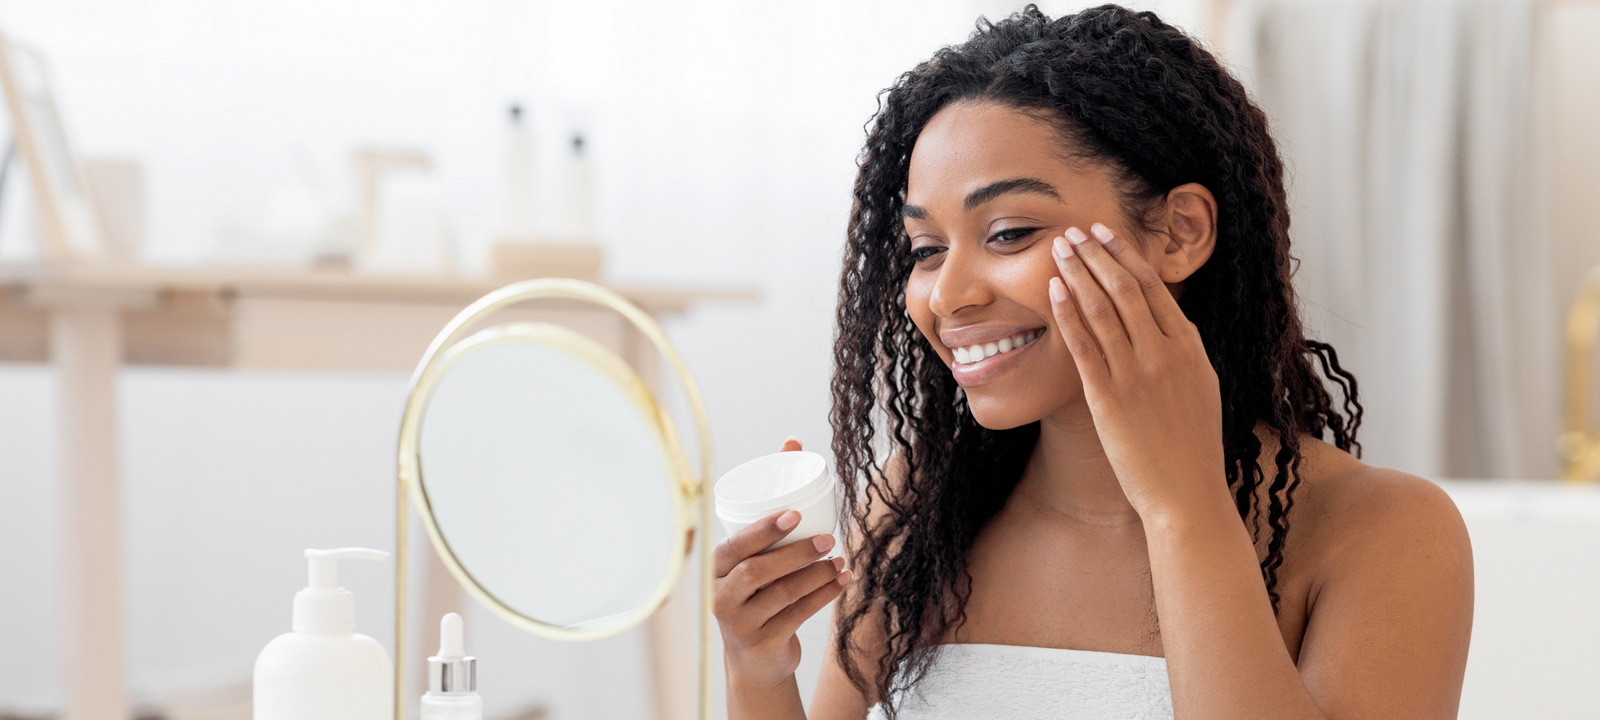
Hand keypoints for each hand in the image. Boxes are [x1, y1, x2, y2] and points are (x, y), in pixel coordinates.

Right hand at [712, 438, 851, 688]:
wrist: (754, 659)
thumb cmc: (757, 590)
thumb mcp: (756, 553)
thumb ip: (771, 501)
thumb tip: (792, 441)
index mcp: (716, 568)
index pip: (735, 546)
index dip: (764, 530)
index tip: (795, 514)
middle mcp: (722, 596)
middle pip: (757, 572)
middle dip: (796, 553)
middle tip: (829, 539)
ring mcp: (741, 624)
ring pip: (782, 595)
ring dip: (817, 575)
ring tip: (840, 560)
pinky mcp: (764, 644)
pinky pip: (798, 617)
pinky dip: (824, 596)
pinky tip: (842, 581)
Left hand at [1047, 224, 1227, 517]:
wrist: (1186, 494)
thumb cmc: (1192, 447)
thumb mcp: (1200, 388)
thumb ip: (1181, 353)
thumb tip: (1165, 325)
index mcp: (1190, 348)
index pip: (1154, 287)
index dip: (1125, 256)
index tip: (1105, 234)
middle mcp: (1164, 354)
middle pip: (1124, 288)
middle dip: (1096, 254)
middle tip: (1073, 231)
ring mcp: (1136, 374)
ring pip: (1102, 309)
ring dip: (1077, 273)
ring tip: (1058, 249)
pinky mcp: (1108, 397)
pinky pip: (1084, 345)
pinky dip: (1068, 313)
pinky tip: (1053, 290)